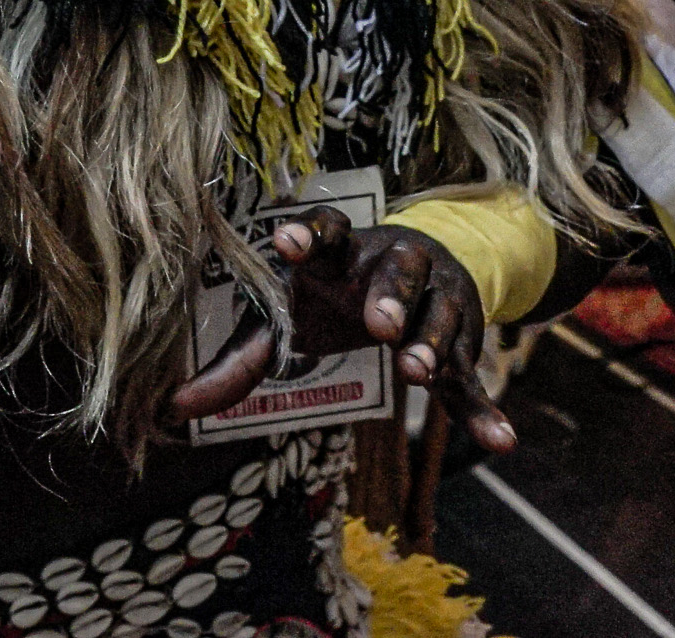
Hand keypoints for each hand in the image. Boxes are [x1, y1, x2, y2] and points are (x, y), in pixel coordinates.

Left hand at [167, 207, 514, 452]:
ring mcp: (433, 302)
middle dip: (387, 297)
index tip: (287, 241)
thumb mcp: (288, 315)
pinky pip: (472, 378)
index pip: (325, 234)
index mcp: (342, 252)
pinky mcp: (462, 344)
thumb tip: (174, 409)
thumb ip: (240, 360)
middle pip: (396, 274)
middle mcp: (395, 265)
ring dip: (430, 344)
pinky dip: (483, 410)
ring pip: (438, 320)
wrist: (423, 268)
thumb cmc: (334, 293)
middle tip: (376, 324)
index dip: (306, 235)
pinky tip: (500, 441)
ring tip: (415, 372)